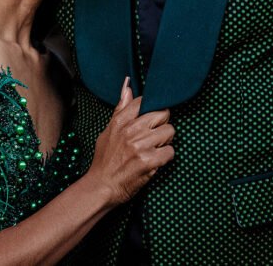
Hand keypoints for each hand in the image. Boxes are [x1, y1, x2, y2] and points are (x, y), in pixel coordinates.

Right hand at [83, 77, 174, 206]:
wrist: (102, 186)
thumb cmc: (105, 160)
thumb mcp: (108, 131)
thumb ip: (121, 109)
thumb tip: (127, 86)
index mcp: (120, 121)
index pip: (145, 102)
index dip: (152, 110)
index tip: (151, 119)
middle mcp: (131, 130)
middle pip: (162, 114)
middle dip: (162, 125)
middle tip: (154, 136)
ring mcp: (140, 145)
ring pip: (170, 132)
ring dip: (165, 142)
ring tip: (154, 149)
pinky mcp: (149, 161)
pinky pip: (170, 151)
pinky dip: (166, 158)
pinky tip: (156, 161)